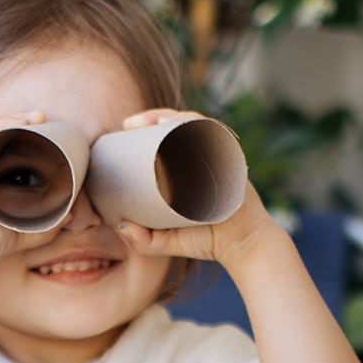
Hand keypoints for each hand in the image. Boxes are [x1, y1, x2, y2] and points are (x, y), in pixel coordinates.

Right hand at [0, 110, 60, 270]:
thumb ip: (43, 225)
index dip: (17, 138)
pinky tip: (21, 121)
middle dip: (18, 124)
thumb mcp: (17, 233)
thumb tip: (69, 213)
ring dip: (14, 120)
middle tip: (42, 119)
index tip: (41, 135)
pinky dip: (3, 125)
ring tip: (38, 117)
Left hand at [111, 108, 282, 267]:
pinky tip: (177, 122)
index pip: (166, 139)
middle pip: (176, 127)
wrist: (243, 246)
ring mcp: (218, 156)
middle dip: (152, 118)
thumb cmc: (206, 240)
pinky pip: (216, 133)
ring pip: (194, 126)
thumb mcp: (166, 241)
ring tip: (149, 120)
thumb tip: (119, 225)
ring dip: (171, 117)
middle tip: (129, 124)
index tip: (125, 130)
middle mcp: (203, 158)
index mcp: (187, 169)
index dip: (146, 129)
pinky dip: (197, 124)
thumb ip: (142, 240)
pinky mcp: (232, 159)